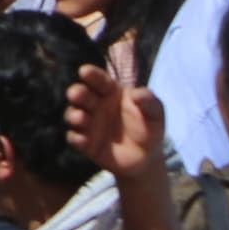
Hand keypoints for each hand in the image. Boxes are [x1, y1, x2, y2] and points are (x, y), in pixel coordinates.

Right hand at [63, 68, 167, 183]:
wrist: (147, 157)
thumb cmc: (150, 127)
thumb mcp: (155, 113)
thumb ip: (149, 101)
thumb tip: (136, 94)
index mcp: (110, 91)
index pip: (98, 79)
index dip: (91, 74)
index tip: (85, 71)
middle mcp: (95, 104)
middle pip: (80, 94)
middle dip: (76, 92)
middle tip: (76, 94)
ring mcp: (88, 124)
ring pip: (72, 114)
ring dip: (73, 115)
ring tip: (81, 118)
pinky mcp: (86, 143)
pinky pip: (75, 138)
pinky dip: (76, 138)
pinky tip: (83, 140)